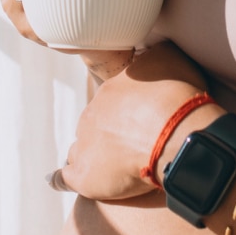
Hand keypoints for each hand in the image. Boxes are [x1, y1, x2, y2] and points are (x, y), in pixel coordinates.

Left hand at [54, 43, 210, 200]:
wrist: (177, 133)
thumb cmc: (177, 97)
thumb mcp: (169, 58)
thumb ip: (154, 55)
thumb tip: (148, 53)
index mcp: (110, 90)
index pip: (111, 102)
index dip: (127, 113)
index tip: (141, 120)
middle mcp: (92, 115)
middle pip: (95, 125)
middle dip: (110, 134)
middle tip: (134, 145)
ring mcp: (84, 145)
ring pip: (80, 150)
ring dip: (92, 156)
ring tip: (109, 167)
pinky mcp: (84, 176)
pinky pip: (65, 178)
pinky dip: (61, 179)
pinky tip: (58, 181)